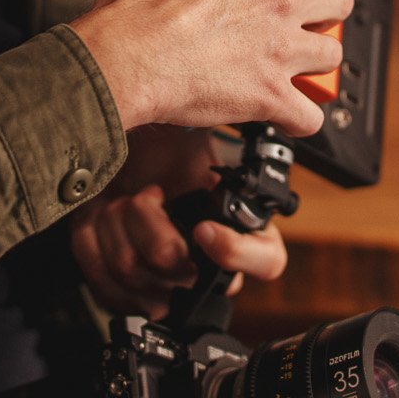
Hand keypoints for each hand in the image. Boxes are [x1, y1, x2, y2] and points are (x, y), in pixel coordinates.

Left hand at [68, 125, 288, 318]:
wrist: (111, 147)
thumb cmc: (159, 136)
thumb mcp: (208, 122)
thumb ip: (259, 109)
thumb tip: (306, 111)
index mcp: (242, 225)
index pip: (265, 262)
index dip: (233, 252)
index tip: (203, 229)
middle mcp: (207, 260)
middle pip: (178, 269)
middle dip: (146, 219)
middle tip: (146, 191)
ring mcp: (165, 279)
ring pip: (133, 273)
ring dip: (114, 223)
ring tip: (121, 199)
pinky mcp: (123, 288)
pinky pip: (106, 287)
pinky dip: (92, 243)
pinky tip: (103, 218)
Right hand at [70, 0, 352, 136]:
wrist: (119, 60)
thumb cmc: (134, 5)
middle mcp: (277, 0)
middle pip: (339, 1)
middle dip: (325, 11)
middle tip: (303, 21)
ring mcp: (278, 50)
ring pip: (332, 55)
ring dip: (315, 61)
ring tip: (292, 66)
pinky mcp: (269, 95)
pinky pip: (311, 116)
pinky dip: (301, 119)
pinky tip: (283, 113)